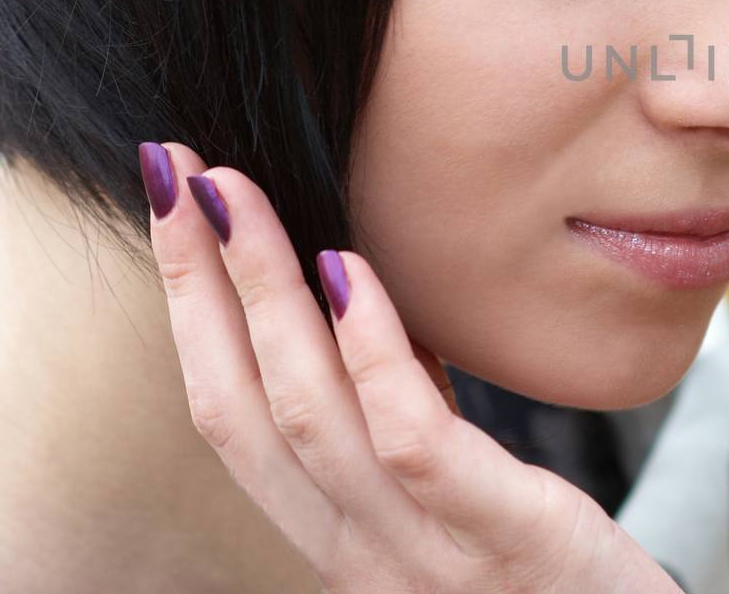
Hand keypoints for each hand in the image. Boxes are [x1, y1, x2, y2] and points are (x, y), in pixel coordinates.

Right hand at [141, 141, 680, 593]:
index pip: (234, 418)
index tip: (178, 209)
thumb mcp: (461, 493)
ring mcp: (425, 559)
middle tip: (176, 173)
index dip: (191, 312)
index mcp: (343, 536)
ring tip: (239, 195)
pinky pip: (415, 440)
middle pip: (243, 409)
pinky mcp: (511, 541)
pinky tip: (349, 270)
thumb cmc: (552, 572)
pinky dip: (372, 350)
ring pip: (309, 416)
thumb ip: (407, 415)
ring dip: (262, 295)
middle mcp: (360, 556)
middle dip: (199, 284)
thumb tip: (360, 300)